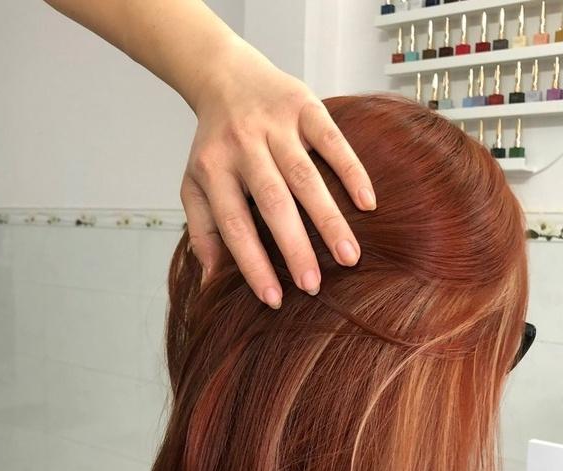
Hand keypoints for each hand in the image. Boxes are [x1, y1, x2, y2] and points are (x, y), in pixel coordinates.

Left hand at [181, 37, 375, 308]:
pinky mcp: (304, 106)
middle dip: (295, 246)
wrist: (227, 78)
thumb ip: (202, 231)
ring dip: (328, 218)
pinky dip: (351, 170)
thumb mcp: (195, 185)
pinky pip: (331, 140)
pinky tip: (368, 203)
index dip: (253, 265)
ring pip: (305, 176)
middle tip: (315, 286)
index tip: (275, 299)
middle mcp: (243, 146)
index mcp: (213, 170)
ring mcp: (275, 125)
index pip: (234, 225)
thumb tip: (209, 282)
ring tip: (350, 256)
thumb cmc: (215, 146)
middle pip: (272, 202)